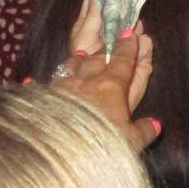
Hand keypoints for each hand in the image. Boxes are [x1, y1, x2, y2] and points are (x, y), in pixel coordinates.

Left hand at [49, 0, 159, 150]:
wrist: (59, 154)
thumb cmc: (101, 143)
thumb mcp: (131, 142)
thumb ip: (144, 131)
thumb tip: (155, 125)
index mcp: (111, 86)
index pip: (123, 60)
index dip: (128, 47)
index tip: (130, 33)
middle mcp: (86, 81)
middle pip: (97, 59)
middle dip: (105, 50)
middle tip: (108, 44)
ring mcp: (61, 88)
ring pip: (70, 67)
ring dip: (78, 61)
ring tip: (80, 57)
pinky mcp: (42, 99)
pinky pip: (44, 86)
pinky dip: (41, 82)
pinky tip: (32, 81)